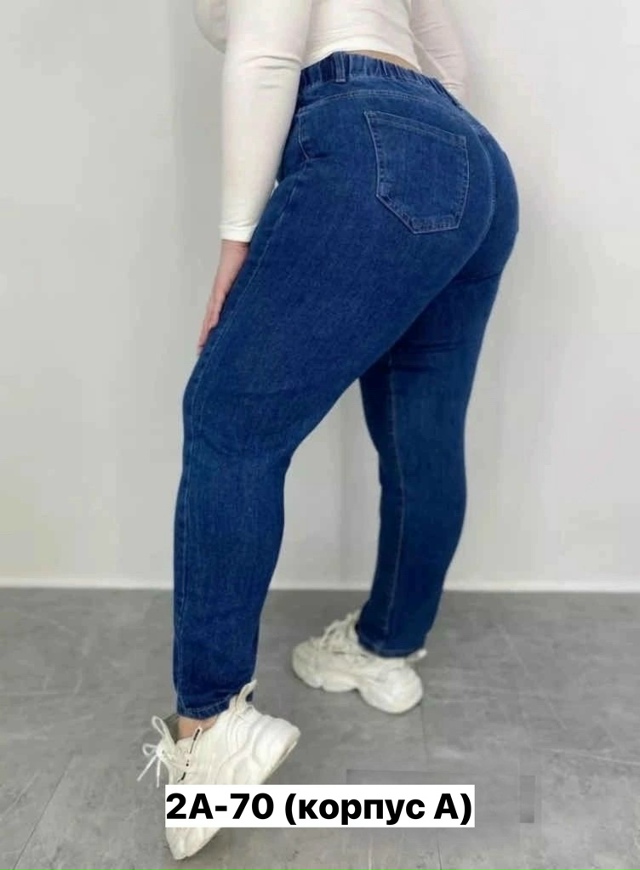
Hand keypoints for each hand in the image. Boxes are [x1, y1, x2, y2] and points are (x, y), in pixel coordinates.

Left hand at [197, 238, 249, 352]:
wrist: (242, 242)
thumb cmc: (248, 258)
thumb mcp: (253, 282)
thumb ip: (256, 293)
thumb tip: (268, 304)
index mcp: (228, 297)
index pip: (218, 318)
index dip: (214, 332)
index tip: (212, 346)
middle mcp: (220, 296)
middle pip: (210, 321)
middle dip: (206, 337)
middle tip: (202, 353)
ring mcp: (219, 292)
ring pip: (210, 316)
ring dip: (206, 331)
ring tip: (203, 345)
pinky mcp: (222, 286)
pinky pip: (217, 305)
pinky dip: (214, 316)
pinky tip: (212, 327)